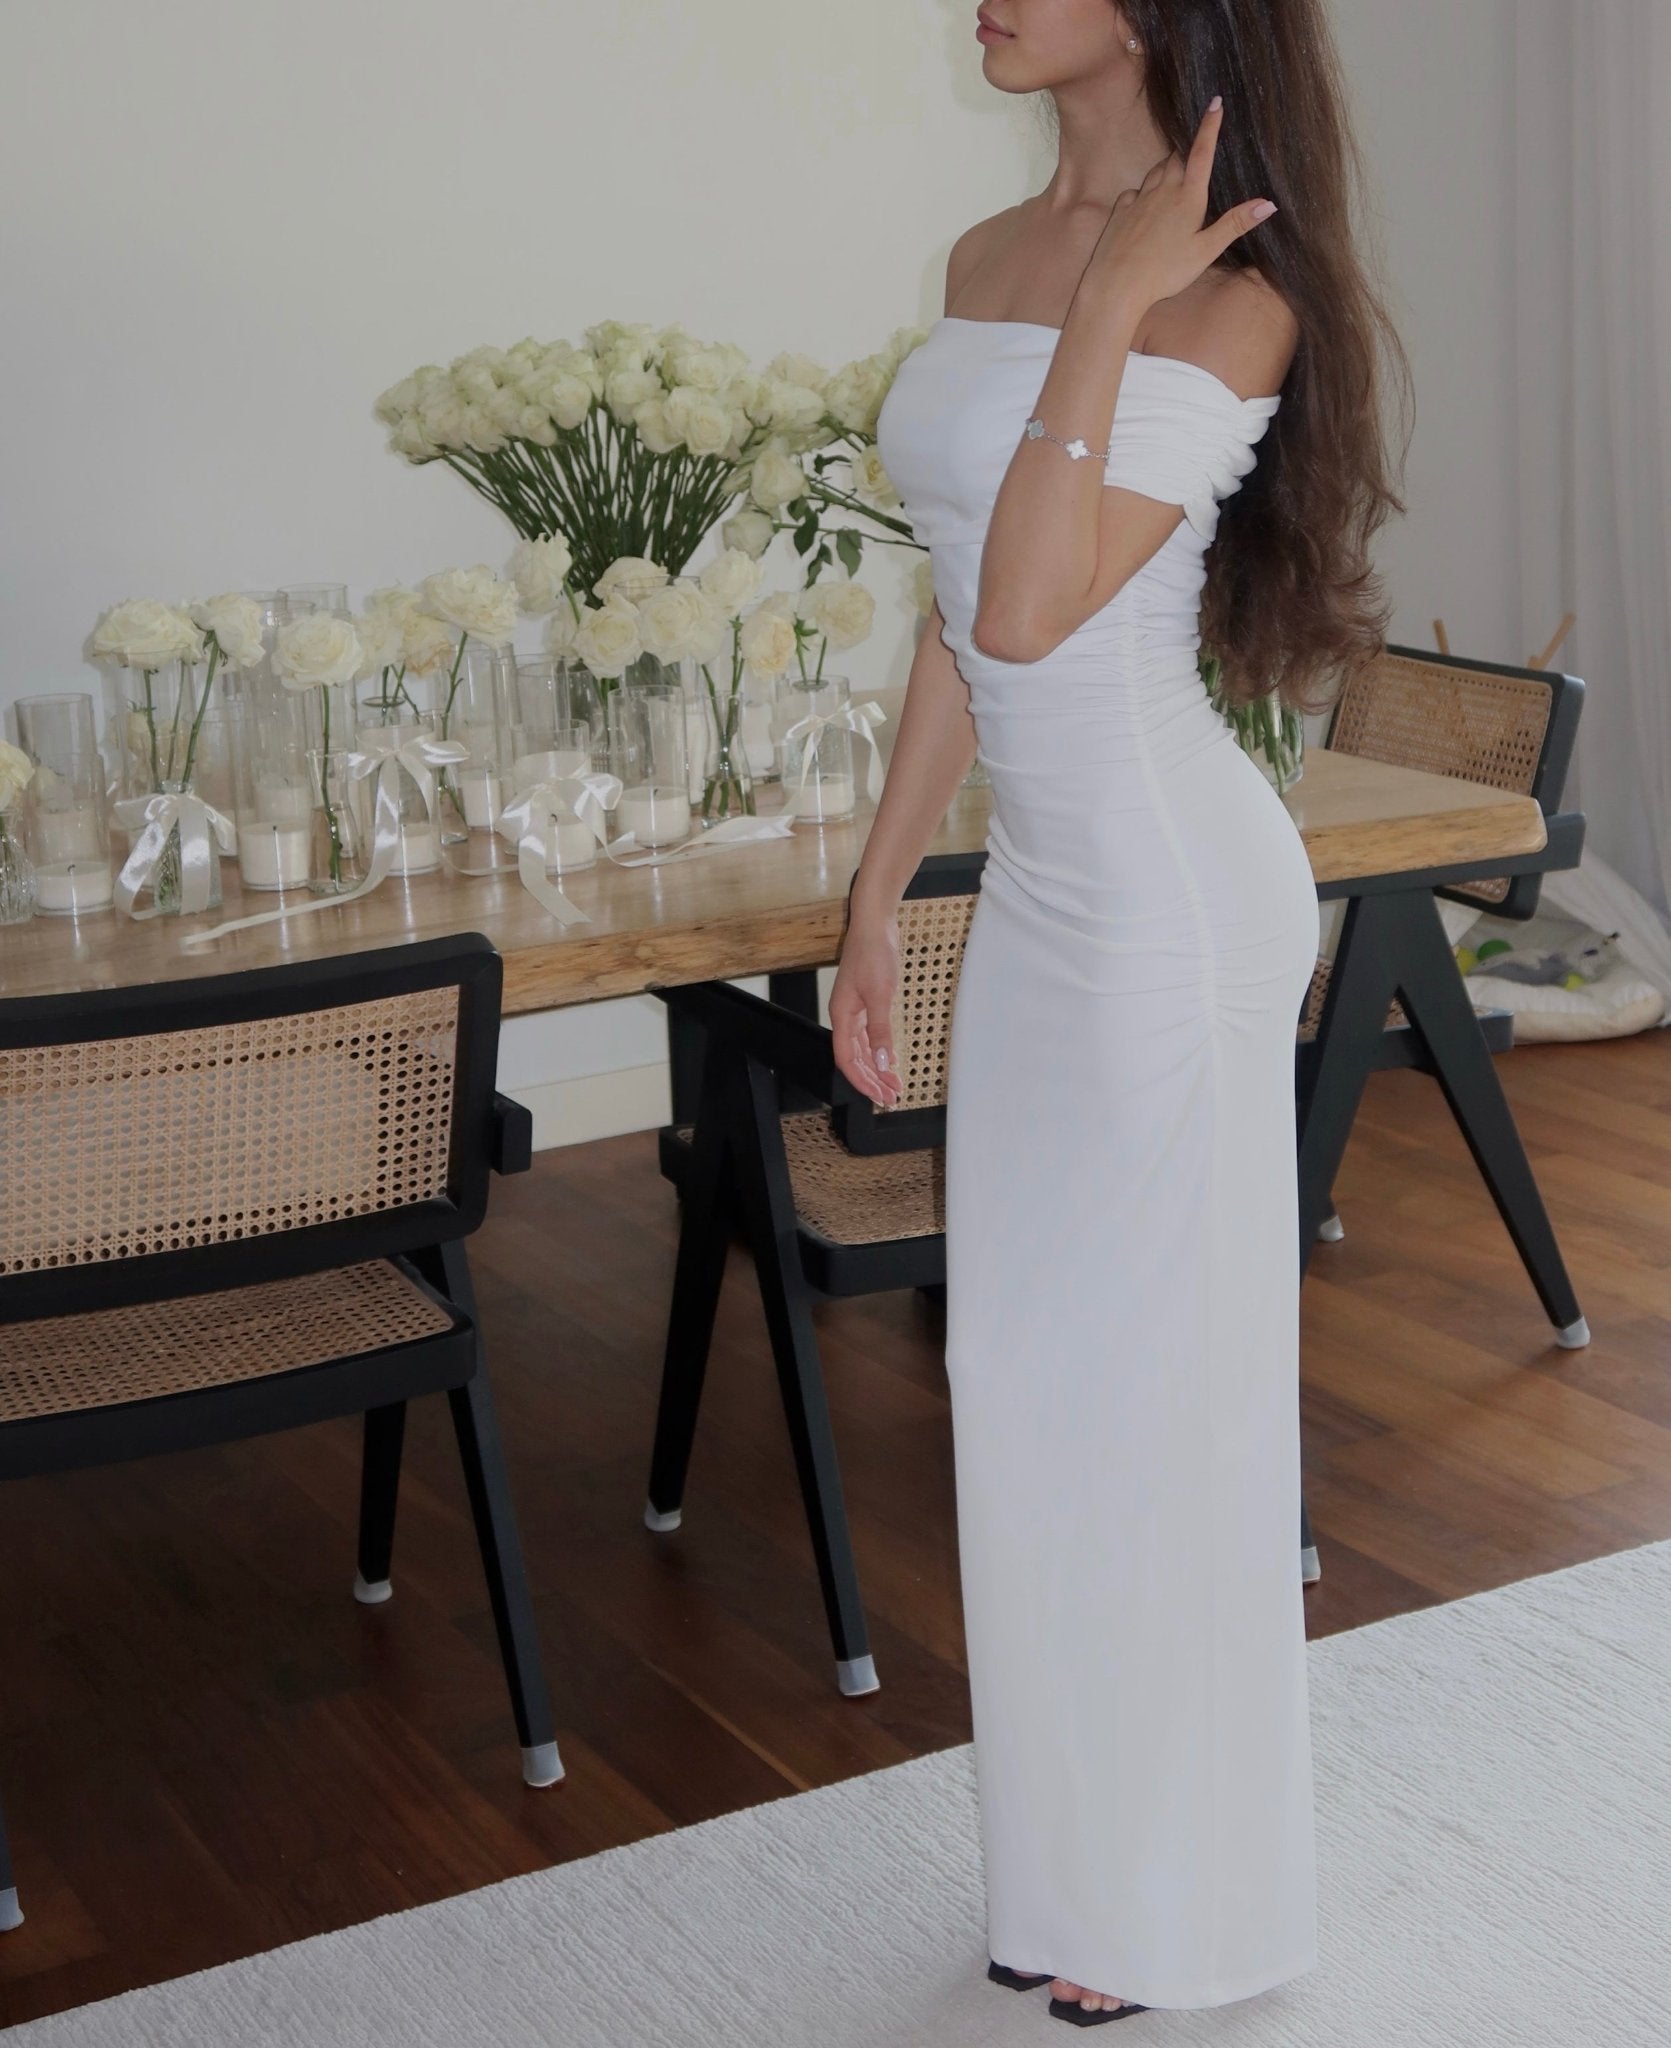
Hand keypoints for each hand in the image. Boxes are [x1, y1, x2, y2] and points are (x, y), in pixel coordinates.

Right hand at [829, 912, 904, 1107]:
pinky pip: (868, 1036)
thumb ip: (880, 1030)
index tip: (879, 1096)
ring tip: (894, 1086)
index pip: (847, 1059)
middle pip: (854, 1059)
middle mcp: (845, 1017)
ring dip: (876, 1069)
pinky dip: (878, 1051)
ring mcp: (854, 1010)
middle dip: (871, 1080)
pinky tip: (889, 1061)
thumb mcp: (880, 994)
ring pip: (862, 1049)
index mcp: (841, 1016)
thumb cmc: (874, 954)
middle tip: (891, 1098)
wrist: (875, 924)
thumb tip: (881, 1061)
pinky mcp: (865, 1003)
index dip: (862, 1081)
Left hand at [1081, 101, 1276, 315]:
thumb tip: (1269, 203)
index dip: (1210, 126)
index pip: (1202, 153)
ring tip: (1174, 175)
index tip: (1215, 103)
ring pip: (1155, 172)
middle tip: (1195, 152)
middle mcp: (1162, 191)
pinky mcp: (1120, 212)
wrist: (1116, 285)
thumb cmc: (1165, 272)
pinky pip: (1133, 192)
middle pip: (1177, 159)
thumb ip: (1235, 224)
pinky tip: (1144, 203)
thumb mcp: (1206, 251)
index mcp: (1188, 197)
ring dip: (1166, 168)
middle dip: (1187, 152)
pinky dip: (1142, 192)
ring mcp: (1138, 200)